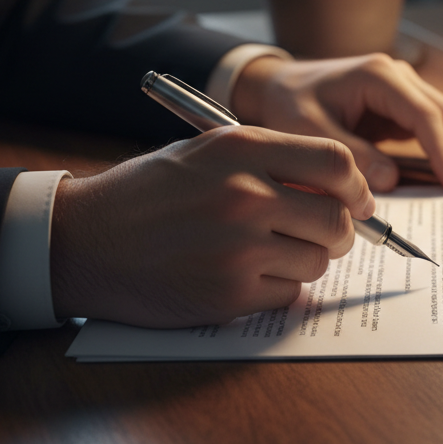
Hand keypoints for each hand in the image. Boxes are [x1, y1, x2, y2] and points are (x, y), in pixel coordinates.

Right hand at [50, 127, 374, 326]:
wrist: (83, 241)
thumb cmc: (148, 195)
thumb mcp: (206, 155)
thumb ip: (270, 163)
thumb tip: (340, 188)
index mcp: (241, 149)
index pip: (336, 163)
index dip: (358, 186)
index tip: (359, 199)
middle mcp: (245, 194)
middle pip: (337, 218)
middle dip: (338, 232)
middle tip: (322, 235)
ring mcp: (238, 247)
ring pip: (318, 261)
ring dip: (304, 261)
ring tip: (266, 253)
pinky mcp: (229, 294)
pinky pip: (288, 294)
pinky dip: (276, 289)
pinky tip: (242, 276)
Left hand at [231, 53, 442, 192]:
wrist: (276, 86)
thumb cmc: (289, 104)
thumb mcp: (311, 131)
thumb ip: (352, 155)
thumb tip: (391, 181)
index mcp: (379, 75)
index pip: (424, 115)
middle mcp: (397, 76)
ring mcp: (401, 88)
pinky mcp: (398, 106)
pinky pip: (428, 128)